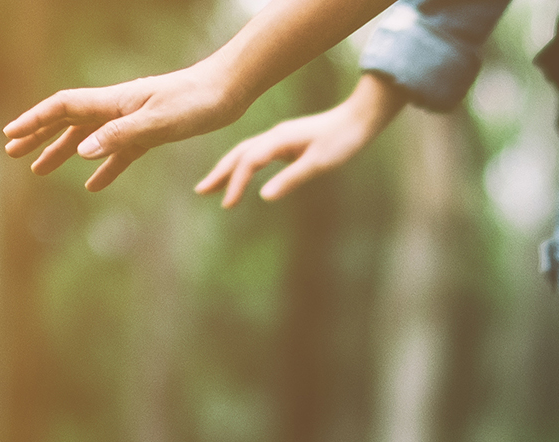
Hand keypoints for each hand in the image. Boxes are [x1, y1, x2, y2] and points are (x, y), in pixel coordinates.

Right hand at [4, 62, 247, 191]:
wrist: (228, 92)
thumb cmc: (196, 102)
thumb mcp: (158, 122)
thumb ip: (120, 136)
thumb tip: (82, 151)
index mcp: (113, 102)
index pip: (62, 108)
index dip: (34, 121)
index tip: (10, 136)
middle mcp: (117, 108)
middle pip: (67, 122)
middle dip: (38, 136)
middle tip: (12, 153)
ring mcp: (132, 121)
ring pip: (87, 138)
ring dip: (62, 153)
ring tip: (39, 171)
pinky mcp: (150, 133)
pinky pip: (118, 153)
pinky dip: (102, 168)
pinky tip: (93, 185)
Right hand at [196, 73, 408, 205]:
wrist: (359, 119)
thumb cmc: (342, 142)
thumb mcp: (319, 163)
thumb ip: (291, 178)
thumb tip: (263, 196)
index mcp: (279, 140)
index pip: (249, 163)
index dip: (236, 184)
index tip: (227, 205)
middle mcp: (275, 136)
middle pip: (239, 154)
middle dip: (219, 173)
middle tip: (200, 191)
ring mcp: (280, 138)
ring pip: (246, 152)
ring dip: (228, 169)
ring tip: (213, 186)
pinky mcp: (287, 142)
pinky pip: (257, 154)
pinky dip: (244, 164)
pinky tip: (243, 175)